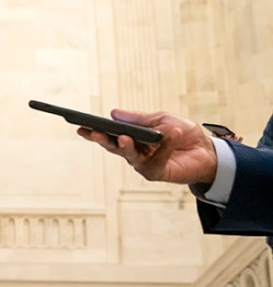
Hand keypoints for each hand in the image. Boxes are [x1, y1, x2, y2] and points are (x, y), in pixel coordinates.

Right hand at [76, 109, 217, 184]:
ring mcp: (144, 164)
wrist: (207, 150)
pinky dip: (161, 148)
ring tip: (124, 137)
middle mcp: (134, 152)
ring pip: (129, 157)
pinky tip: (167, 136)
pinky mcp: (158, 173)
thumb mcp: (161, 118)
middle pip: (113, 147)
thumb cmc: (183, 132)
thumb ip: (139, 118)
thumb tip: (113, 113)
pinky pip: (154, 162)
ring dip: (126, 147)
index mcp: (132, 137)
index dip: (94, 131)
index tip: (80, 126)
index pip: (109, 135)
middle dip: (103, 140)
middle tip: (94, 133)